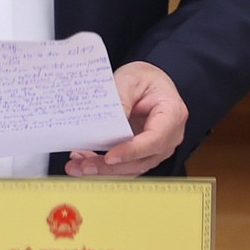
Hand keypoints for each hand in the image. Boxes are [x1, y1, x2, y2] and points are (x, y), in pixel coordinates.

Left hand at [66, 60, 186, 176]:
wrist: (149, 81)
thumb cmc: (144, 78)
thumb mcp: (130, 79)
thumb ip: (120, 101)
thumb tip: (106, 125)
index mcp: (172, 114)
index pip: (154, 140)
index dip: (131, 151)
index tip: (110, 157)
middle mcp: (170, 135)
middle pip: (143, 159)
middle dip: (112, 168)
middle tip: (84, 166)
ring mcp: (159, 146)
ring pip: (134, 167)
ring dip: (105, 171)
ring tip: (78, 166)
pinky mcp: (145, 152)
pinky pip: (127, 165)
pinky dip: (106, 167)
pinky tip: (85, 162)